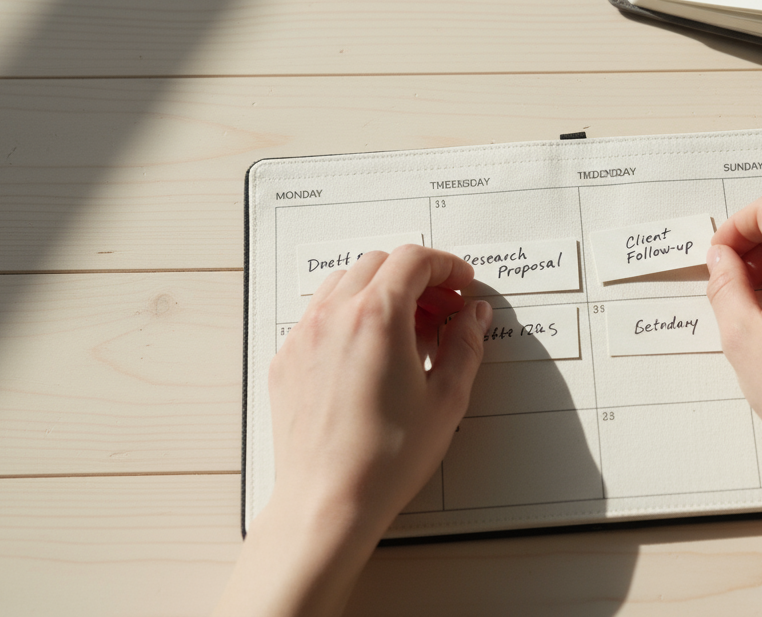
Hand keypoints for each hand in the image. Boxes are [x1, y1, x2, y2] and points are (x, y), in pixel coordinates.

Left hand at [268, 244, 491, 532]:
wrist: (329, 501)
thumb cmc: (384, 459)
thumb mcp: (445, 399)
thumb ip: (465, 346)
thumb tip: (473, 316)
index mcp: (377, 318)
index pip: (413, 260)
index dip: (445, 266)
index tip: (460, 282)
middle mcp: (335, 317)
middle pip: (378, 263)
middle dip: (416, 276)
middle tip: (442, 307)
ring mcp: (305, 336)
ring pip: (344, 283)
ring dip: (380, 290)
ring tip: (407, 328)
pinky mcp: (288, 359)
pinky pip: (319, 315)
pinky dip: (349, 315)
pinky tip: (370, 351)